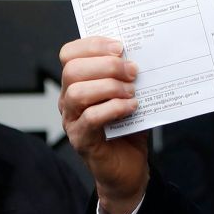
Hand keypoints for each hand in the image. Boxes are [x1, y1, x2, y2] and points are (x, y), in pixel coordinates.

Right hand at [59, 37, 148, 213]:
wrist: (130, 169)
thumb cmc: (129, 128)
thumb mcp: (130, 95)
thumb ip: (130, 76)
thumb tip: (144, 55)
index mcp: (78, 83)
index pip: (70, 54)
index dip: (92, 45)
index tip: (120, 46)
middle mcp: (69, 99)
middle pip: (73, 70)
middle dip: (106, 65)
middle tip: (133, 71)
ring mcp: (72, 120)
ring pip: (77, 92)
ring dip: (109, 87)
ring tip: (132, 91)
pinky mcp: (82, 140)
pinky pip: (91, 118)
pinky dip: (113, 108)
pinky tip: (132, 107)